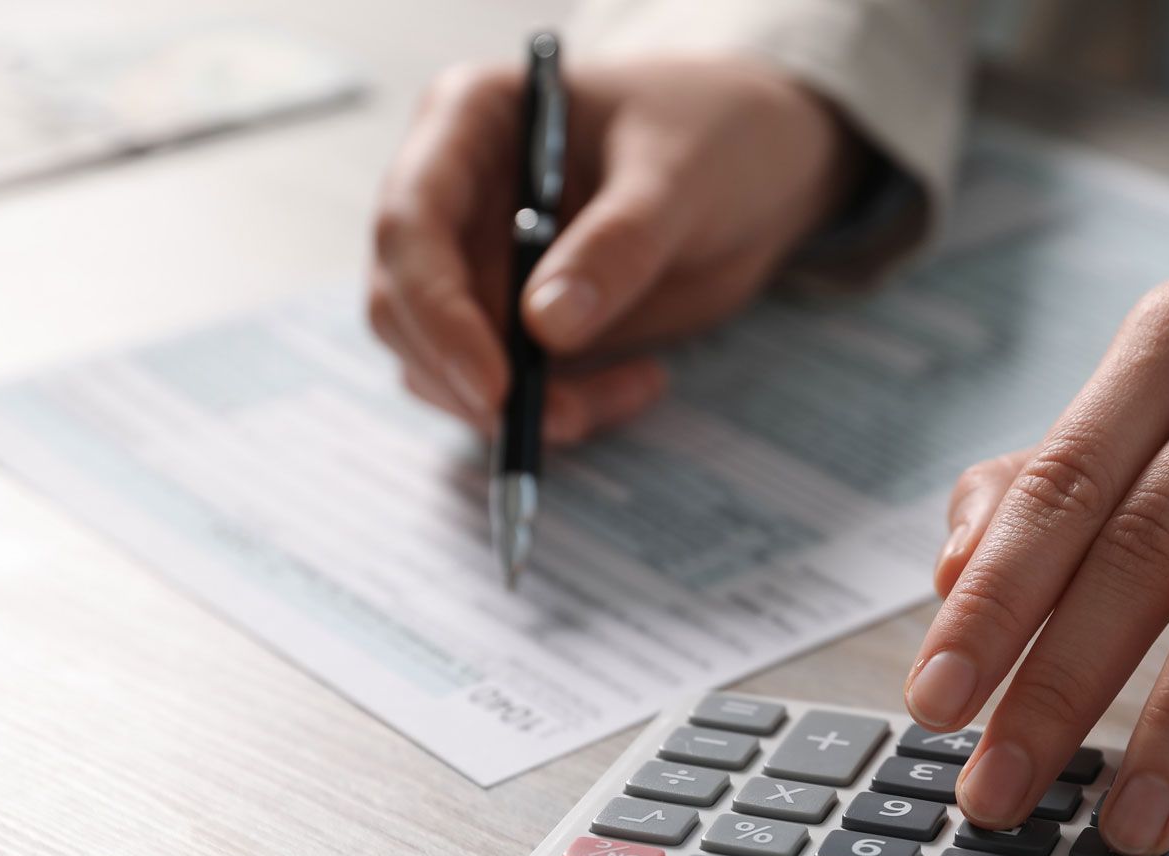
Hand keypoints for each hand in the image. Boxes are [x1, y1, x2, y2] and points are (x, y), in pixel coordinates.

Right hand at [368, 58, 862, 441]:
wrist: (762, 165)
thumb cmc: (714, 136)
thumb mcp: (679, 179)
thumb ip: (617, 247)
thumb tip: (545, 329)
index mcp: (468, 122)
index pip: (410, 224)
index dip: (437, 310)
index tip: (494, 383)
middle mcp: (454, 195)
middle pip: (406, 307)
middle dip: (472, 378)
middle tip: (562, 420)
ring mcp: (479, 262)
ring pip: (448, 362)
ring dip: (523, 406)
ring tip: (633, 389)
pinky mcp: (518, 320)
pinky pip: (510, 386)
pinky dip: (566, 406)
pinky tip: (641, 382)